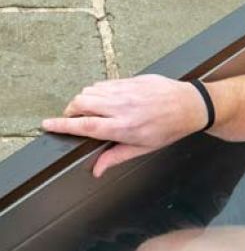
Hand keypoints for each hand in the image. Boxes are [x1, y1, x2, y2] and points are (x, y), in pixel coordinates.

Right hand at [42, 74, 207, 176]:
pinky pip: (103, 83)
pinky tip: (105, 100)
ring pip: (89, 91)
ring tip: (90, 111)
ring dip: (83, 101)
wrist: (190, 105)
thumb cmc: (170, 129)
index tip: (47, 124)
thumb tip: (96, 170)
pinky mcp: (130, 80)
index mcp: (123, 127)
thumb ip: (116, 156)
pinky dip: (98, 92)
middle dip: (70, 111)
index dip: (61, 125)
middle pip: (80, 104)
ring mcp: (125, 91)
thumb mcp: (144, 148)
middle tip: (73, 119)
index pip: (83, 125)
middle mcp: (121, 107)